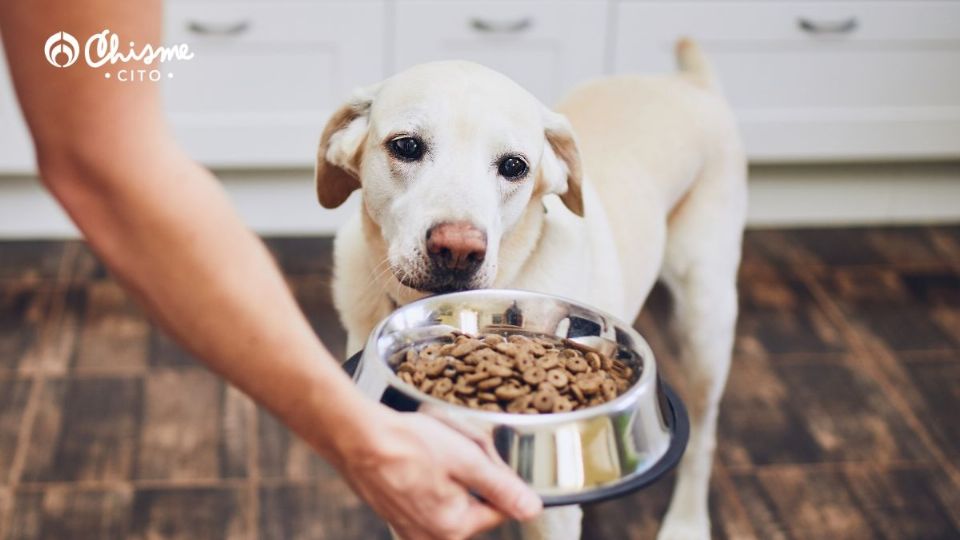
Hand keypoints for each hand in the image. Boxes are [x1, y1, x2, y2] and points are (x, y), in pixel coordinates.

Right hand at [334, 406, 542, 539]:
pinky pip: (426, 495)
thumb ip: (502, 487)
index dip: (495, 475)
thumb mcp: (466, 459)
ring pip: (450, 497)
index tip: (480, 453)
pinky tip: (417, 456)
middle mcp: (430, 536)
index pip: (499, 507)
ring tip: (432, 449)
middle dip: (470, 473)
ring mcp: (409, 527)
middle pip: (473, 502)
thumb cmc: (407, 444)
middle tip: (454, 445)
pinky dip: (427, 475)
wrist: (356, 437)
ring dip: (449, 472)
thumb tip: (532, 508)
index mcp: (453, 528)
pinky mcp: (395, 514)